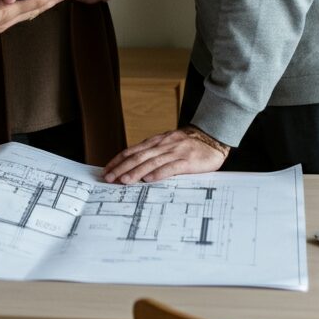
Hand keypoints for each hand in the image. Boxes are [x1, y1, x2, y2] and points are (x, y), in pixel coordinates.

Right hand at [0, 0, 75, 55]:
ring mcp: (6, 22)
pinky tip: (34, 3)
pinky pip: (24, 13)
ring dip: (47, 2)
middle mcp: (10, 19)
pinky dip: (34, 6)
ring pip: (33, 10)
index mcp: (7, 14)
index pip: (36, 2)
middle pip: (39, 7)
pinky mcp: (0, 23)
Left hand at [101, 126, 229, 182]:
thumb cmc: (188, 145)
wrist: (212, 138)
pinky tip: (149, 179)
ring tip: (124, 180)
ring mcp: (175, 152)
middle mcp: (163, 145)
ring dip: (136, 172)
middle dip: (121, 167)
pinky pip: (171, 167)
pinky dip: (159, 173)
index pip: (132, 150)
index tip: (106, 169)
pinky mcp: (187, 160)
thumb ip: (153, 153)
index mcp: (156, 142)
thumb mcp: (167, 145)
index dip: (118, 160)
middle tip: (109, 177)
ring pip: (151, 162)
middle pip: (138, 156)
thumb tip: (133, 165)